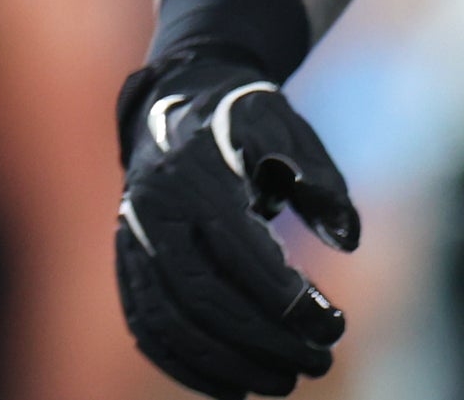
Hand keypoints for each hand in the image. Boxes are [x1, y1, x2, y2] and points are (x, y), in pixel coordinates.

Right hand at [115, 48, 357, 396]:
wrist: (174, 100)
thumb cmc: (243, 122)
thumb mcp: (287, 131)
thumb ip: (320, 179)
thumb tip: (345, 239)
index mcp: (190, 174)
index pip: (237, 251)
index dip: (288, 299)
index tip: (334, 325)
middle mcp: (150, 210)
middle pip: (201, 295)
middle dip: (265, 340)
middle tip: (318, 363)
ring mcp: (131, 237)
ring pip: (168, 318)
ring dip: (224, 363)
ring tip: (279, 382)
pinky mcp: (127, 259)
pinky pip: (145, 322)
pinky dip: (182, 363)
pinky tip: (228, 386)